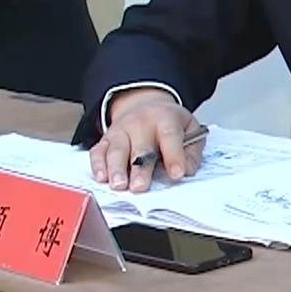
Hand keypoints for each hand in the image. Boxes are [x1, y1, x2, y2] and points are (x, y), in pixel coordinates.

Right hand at [89, 88, 203, 192]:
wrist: (144, 104)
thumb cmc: (168, 122)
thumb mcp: (190, 129)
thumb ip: (192, 151)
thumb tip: (187, 170)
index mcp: (166, 118)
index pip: (170, 136)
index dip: (174, 156)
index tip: (176, 174)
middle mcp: (140, 122)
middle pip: (140, 147)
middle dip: (140, 168)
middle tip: (140, 186)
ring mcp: (120, 130)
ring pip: (117, 150)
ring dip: (117, 169)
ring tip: (120, 185)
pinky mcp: (105, 139)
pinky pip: (98, 152)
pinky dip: (98, 165)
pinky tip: (102, 177)